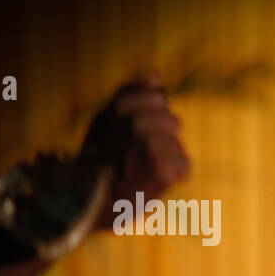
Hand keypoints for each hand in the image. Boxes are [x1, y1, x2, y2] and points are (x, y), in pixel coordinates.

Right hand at [77, 71, 190, 230]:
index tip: (141, 128)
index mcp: (119, 108)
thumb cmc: (99, 160)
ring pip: (176, 142)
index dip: (157, 111)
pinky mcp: (163, 169)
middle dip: (165, 136)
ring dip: (167, 155)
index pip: (158, 95)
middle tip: (144, 153)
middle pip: (172, 119)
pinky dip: (174, 175)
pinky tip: (154, 180)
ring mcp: (150, 145)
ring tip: (144, 167)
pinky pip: (183, 165)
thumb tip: (155, 75)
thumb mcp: (105, 121)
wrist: (90, 201)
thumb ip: (130, 95)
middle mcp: (135, 123)